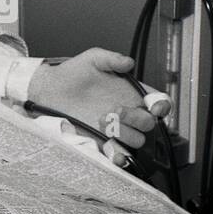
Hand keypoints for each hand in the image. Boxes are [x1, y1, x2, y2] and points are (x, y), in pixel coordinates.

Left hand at [27, 49, 171, 166]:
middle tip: (116, 110)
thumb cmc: (73, 73)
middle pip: (149, 124)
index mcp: (132, 93)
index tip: (153, 106)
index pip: (159, 103)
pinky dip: (118, 155)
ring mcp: (115, 129)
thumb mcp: (93, 59)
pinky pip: (118, 155)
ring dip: (123, 133)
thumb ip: (112, 58)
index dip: (162, 105)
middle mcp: (127, 113)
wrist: (50, 90)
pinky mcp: (102, 142)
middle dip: (137, 118)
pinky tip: (110, 146)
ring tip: (102, 120)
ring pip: (135, 140)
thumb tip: (128, 63)